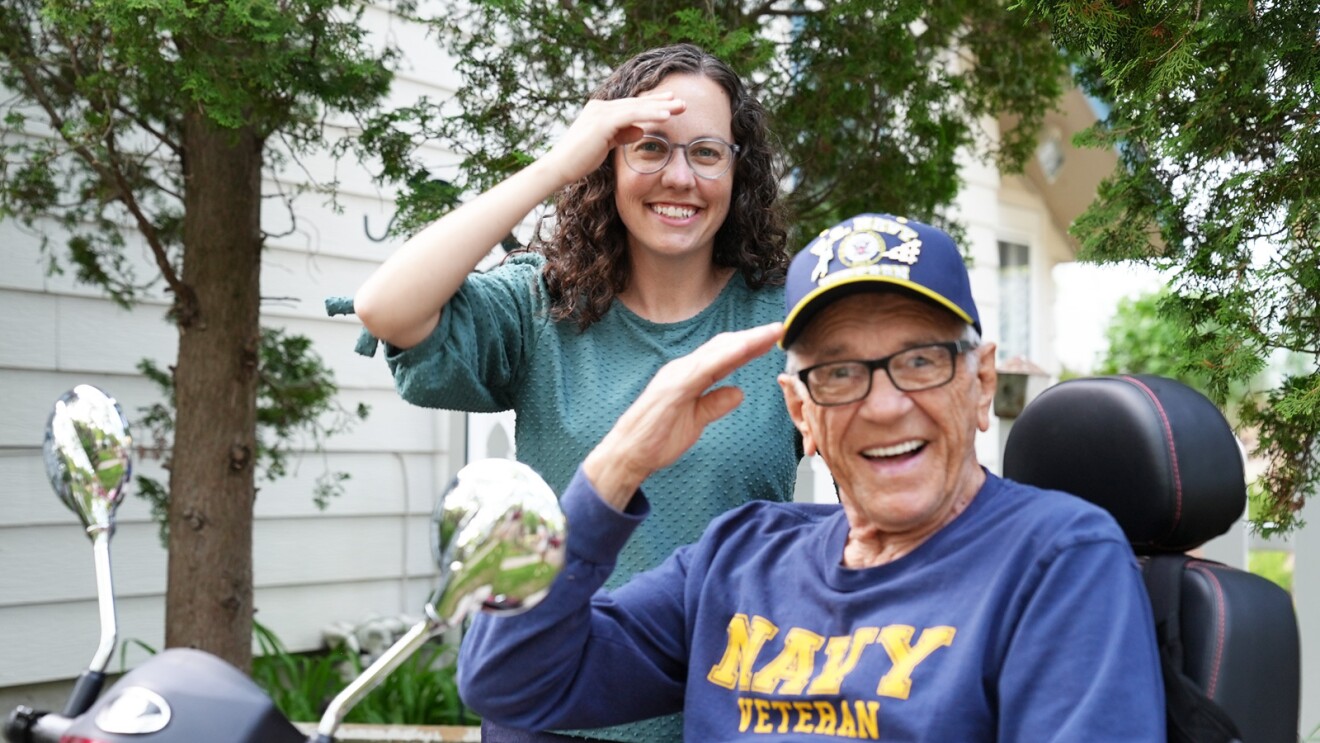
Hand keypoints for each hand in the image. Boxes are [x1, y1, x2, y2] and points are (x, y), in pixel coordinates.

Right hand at [540, 91, 686, 185]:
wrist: (560, 168)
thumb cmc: (579, 161)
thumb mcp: (606, 146)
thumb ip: (622, 135)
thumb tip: (640, 130)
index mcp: (599, 111)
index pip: (630, 106)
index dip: (651, 104)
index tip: (669, 104)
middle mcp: (599, 107)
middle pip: (636, 103)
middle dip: (660, 102)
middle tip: (682, 101)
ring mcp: (600, 112)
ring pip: (637, 106)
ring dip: (661, 106)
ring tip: (680, 107)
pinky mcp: (602, 121)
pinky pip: (632, 115)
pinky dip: (651, 114)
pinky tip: (666, 116)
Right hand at [583, 323, 783, 508]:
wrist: (627, 454)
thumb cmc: (657, 439)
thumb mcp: (696, 421)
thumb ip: (715, 404)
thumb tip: (739, 392)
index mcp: (688, 376)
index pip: (723, 356)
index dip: (747, 346)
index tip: (771, 340)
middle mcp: (683, 369)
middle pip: (723, 347)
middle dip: (752, 338)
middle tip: (778, 329)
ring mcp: (677, 376)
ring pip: (717, 351)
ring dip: (745, 341)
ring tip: (770, 333)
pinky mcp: (674, 387)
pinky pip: (705, 368)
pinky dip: (726, 356)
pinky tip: (744, 349)